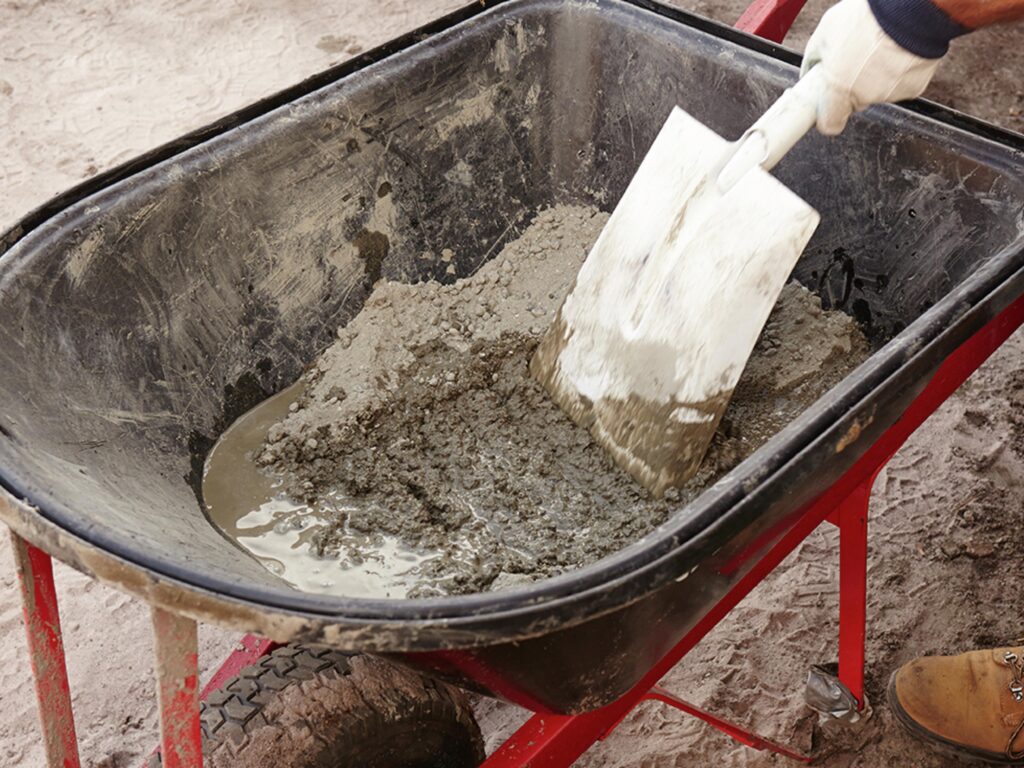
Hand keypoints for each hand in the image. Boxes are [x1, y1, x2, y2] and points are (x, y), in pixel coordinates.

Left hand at [801, 0, 941, 134]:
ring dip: (876, 75)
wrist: (910, 10)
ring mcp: (891, 94)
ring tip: (878, 48)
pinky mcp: (913, 88)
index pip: (830, 124)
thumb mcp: (826, 32)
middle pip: (855, 102)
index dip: (827, 114)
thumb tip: (809, 69)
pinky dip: (898, 70)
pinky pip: (900, 83)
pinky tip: (897, 51)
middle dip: (853, 85)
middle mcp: (865, 96)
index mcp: (839, 88)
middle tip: (856, 59)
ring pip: (878, 91)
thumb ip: (814, 57)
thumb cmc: (869, 17)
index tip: (826, 105)